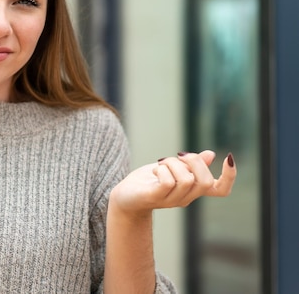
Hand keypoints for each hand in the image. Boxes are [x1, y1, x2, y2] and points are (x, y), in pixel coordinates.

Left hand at [109, 150, 235, 215]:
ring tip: (161, 165)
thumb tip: (210, 154)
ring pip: (186, 179)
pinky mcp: (155, 197)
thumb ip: (190, 164)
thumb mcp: (171, 168)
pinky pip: (168, 182)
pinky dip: (162, 170)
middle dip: (193, 161)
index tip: (228, 158)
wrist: (124, 197)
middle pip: (204, 180)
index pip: (221, 190)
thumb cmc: (148, 181)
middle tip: (178, 156)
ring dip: (173, 163)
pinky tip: (155, 172)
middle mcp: (186, 197)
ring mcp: (171, 200)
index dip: (230, 176)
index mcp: (193, 190)